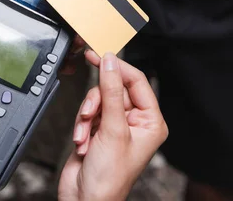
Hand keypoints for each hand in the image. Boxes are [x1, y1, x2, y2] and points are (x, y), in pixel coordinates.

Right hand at [58, 51, 168, 200]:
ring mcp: (116, 126)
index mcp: (151, 121)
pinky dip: (82, 125)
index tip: (100, 55)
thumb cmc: (109, 178)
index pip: (137, 81)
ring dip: (87, 116)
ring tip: (86, 135)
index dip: (118, 67)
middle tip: (90, 112)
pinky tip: (82, 142)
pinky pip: (88, 113)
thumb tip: (110, 63)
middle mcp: (135, 122)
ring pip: (98, 100)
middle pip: (114, 89)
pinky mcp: (98, 130)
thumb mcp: (112, 129)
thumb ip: (110, 92)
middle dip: (98, 102)